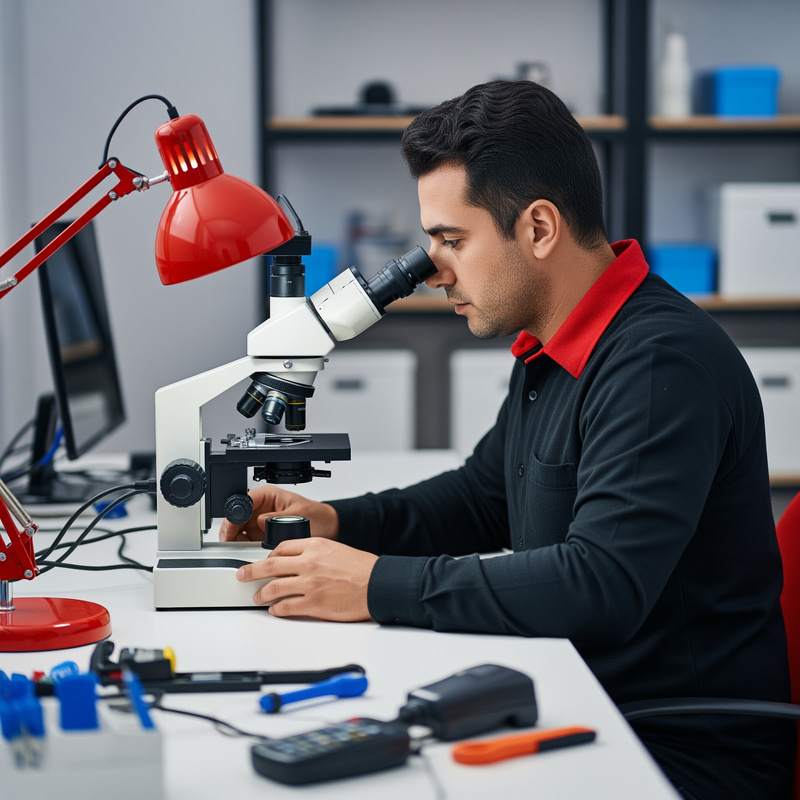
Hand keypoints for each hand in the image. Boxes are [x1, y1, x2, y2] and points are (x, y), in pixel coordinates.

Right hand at [218, 485, 338, 542]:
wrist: (327, 527)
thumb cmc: (316, 515)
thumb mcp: (299, 514)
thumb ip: (279, 517)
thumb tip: (261, 520)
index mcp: (267, 495)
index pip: (243, 502)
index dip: (234, 515)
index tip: (230, 529)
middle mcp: (260, 507)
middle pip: (236, 517)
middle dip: (231, 530)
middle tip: (229, 543)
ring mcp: (259, 521)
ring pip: (238, 530)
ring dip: (235, 540)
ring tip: (236, 549)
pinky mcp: (261, 534)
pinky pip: (246, 540)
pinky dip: (242, 547)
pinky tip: (244, 552)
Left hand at [236, 538, 377, 621]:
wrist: (377, 584)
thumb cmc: (361, 568)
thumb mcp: (335, 549)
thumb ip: (314, 553)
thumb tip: (295, 561)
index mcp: (315, 546)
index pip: (281, 548)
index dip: (268, 556)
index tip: (264, 562)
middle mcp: (309, 563)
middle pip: (270, 565)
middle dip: (251, 571)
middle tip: (242, 575)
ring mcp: (310, 584)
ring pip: (273, 588)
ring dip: (261, 593)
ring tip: (257, 597)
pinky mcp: (313, 604)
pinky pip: (286, 607)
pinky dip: (277, 609)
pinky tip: (275, 609)